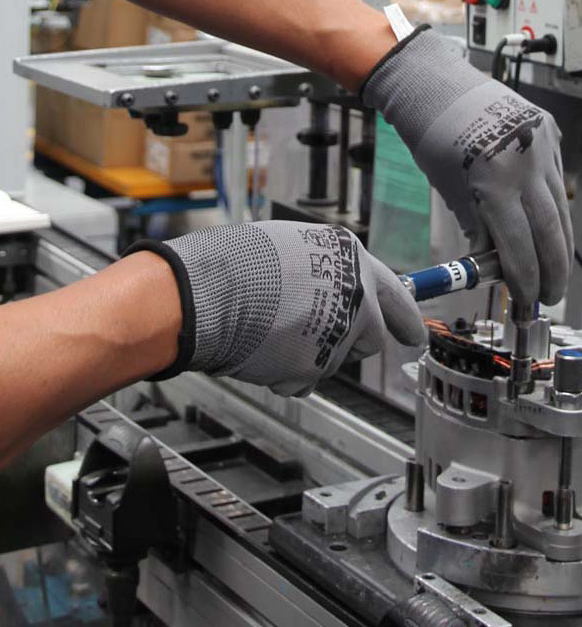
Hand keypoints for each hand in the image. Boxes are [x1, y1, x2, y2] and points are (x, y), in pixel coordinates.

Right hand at [124, 222, 423, 396]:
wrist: (210, 290)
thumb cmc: (239, 262)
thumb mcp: (293, 248)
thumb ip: (325, 271)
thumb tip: (334, 288)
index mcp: (353, 260)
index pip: (398, 296)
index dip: (407, 320)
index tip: (416, 338)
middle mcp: (356, 297)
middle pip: (373, 336)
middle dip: (350, 342)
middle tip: (323, 338)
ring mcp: (339, 334)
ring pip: (336, 359)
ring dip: (313, 355)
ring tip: (274, 331)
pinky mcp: (315, 366)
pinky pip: (306, 378)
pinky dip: (289, 372)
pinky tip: (265, 350)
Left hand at [362, 26, 572, 305]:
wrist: (439, 88)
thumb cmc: (433, 141)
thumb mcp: (450, 189)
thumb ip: (478, 226)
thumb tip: (498, 263)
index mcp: (494, 183)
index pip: (517, 245)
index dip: (525, 279)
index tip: (527, 301)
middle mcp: (526, 166)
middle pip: (550, 232)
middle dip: (551, 271)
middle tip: (549, 298)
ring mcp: (543, 147)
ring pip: (561, 209)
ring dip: (559, 246)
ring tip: (554, 274)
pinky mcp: (550, 134)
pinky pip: (558, 182)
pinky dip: (555, 210)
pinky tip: (551, 233)